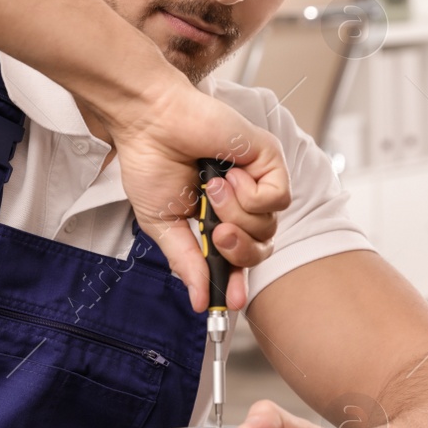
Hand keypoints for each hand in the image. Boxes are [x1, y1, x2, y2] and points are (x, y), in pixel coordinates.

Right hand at [97, 70, 290, 311]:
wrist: (150, 124)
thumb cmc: (151, 161)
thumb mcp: (163, 224)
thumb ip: (185, 262)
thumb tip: (198, 299)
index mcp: (215, 218)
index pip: (238, 258)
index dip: (237, 281)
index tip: (230, 303)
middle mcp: (241, 201)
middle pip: (260, 248)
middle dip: (237, 249)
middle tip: (215, 231)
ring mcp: (256, 180)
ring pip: (268, 225)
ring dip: (235, 212)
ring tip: (211, 187)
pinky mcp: (269, 159)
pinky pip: (277, 197)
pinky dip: (249, 192)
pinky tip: (229, 173)